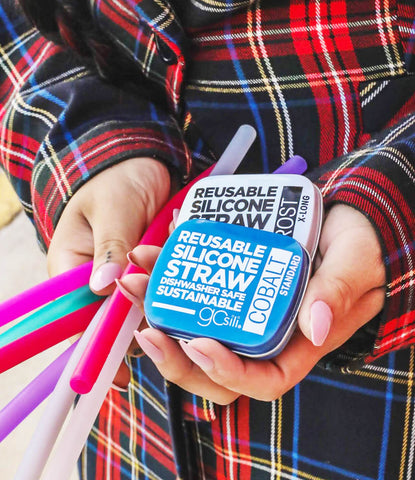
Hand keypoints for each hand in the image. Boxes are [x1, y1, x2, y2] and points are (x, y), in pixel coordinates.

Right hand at [47, 157, 171, 387]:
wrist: (142, 161)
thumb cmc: (118, 178)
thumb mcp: (113, 208)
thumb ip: (110, 245)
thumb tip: (103, 288)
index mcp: (74, 267)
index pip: (77, 319)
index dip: (95, 348)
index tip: (118, 374)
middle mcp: (97, 278)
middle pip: (112, 322)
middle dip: (138, 328)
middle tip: (168, 331)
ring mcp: (125, 275)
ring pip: (139, 309)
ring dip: (160, 309)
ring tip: (185, 307)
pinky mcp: (148, 268)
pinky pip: (158, 290)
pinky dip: (171, 292)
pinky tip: (191, 291)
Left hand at [120, 204, 385, 403]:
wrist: (341, 218)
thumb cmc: (357, 246)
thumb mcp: (355, 264)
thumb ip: (337, 292)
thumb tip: (313, 327)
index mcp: (297, 343)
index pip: (260, 380)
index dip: (225, 373)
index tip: (198, 344)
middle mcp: (264, 334)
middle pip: (212, 367)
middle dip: (173, 354)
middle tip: (145, 324)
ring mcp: (243, 310)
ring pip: (193, 327)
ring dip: (159, 309)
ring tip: (135, 280)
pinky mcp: (231, 283)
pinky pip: (195, 290)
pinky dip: (171, 274)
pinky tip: (154, 251)